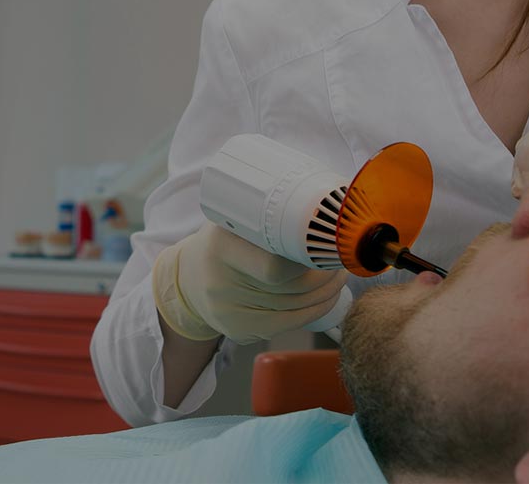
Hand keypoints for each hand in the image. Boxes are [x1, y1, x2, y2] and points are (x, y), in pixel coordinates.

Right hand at [153, 222, 347, 342]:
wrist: (188, 280)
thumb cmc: (223, 243)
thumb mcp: (232, 219)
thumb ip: (265, 214)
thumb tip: (323, 198)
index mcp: (221, 246)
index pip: (275, 265)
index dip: (309, 260)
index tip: (327, 246)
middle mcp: (222, 282)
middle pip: (292, 287)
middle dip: (326, 275)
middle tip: (340, 259)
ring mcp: (231, 311)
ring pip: (297, 306)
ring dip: (327, 292)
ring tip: (338, 275)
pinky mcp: (240, 330)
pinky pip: (290, 324)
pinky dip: (316, 310)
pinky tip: (327, 298)